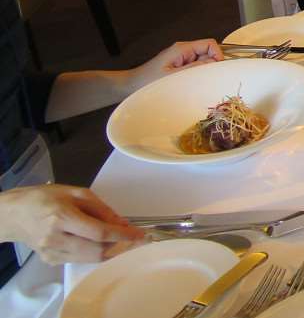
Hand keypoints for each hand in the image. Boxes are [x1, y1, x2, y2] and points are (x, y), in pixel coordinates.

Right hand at [0, 185, 142, 263]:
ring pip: (90, 258)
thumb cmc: (44, 198)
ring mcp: (52, 252)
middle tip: (133, 238)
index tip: (140, 234)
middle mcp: (56, 238)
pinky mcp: (50, 260)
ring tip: (117, 238)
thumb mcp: (75, 192)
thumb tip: (121, 222)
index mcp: (62, 217)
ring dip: (109, 250)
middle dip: (119, 245)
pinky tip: (97, 242)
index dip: (123, 235)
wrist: (13, 214)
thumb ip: (100, 208)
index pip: (100, 232)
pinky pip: (79, 260)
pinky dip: (93, 252)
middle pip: (97, 250)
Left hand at [127, 39, 223, 93]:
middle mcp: (183, 50)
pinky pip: (195, 67)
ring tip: (191, 82)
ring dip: (202, 71)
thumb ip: (195, 68)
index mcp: (182, 49)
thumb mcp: (174, 76)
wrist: (132, 85)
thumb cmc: (148, 81)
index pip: (209, 44)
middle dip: (209, 65)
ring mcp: (181, 57)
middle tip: (202, 78)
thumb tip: (214, 62)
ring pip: (202, 61)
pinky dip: (196, 74)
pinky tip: (187, 83)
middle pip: (208, 52)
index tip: (217, 69)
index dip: (217, 54)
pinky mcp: (179, 64)